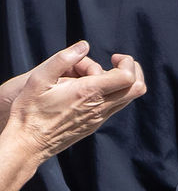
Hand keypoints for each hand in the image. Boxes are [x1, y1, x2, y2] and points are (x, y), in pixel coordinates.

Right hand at [4, 46, 146, 159]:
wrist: (26, 145)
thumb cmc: (29, 111)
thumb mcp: (39, 79)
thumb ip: (63, 59)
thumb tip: (84, 45)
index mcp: (88, 93)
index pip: (128, 77)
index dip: (127, 62)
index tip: (114, 57)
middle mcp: (99, 108)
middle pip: (137, 89)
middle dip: (133, 70)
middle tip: (116, 63)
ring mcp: (98, 119)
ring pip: (128, 99)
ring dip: (124, 83)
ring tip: (101, 75)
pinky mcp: (93, 126)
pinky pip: (115, 108)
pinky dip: (114, 94)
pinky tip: (93, 89)